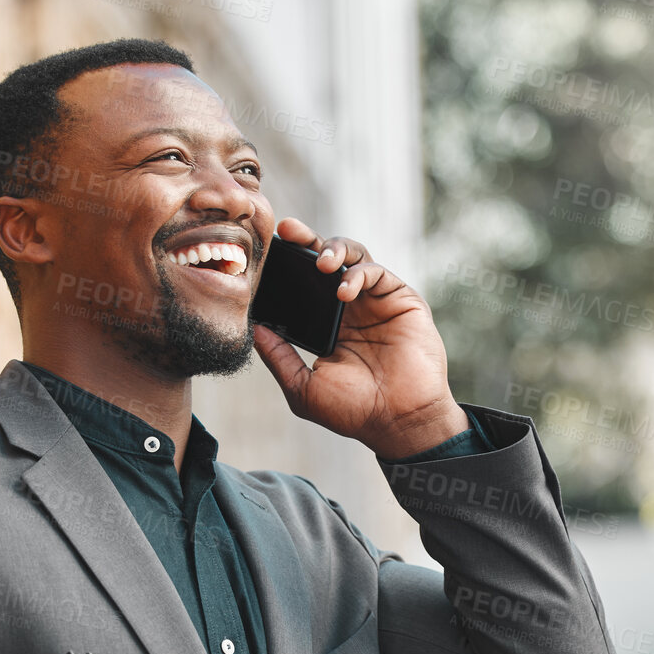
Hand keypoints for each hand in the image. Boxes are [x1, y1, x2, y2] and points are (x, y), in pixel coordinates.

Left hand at [250, 217, 468, 458]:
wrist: (399, 422)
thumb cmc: (354, 412)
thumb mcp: (303, 387)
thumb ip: (278, 357)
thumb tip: (252, 329)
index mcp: (328, 324)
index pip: (304, 284)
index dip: (288, 264)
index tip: (267, 249)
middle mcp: (352, 308)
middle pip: (327, 260)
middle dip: (307, 240)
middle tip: (288, 231)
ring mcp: (377, 302)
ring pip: (354, 256)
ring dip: (334, 249)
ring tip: (321, 261)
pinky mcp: (401, 300)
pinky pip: (378, 272)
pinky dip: (359, 274)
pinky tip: (344, 291)